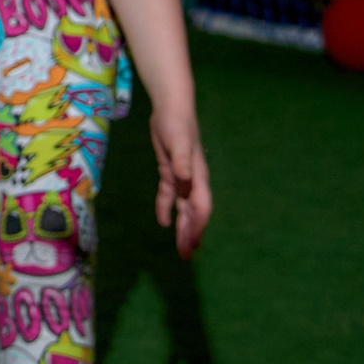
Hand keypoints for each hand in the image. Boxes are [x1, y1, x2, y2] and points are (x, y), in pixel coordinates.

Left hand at [149, 104, 211, 258]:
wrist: (171, 108)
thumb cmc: (176, 123)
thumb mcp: (177, 142)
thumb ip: (181, 161)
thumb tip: (185, 179)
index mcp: (198, 177)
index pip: (201, 207)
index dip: (197, 225)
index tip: (192, 242)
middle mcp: (193, 180)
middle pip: (194, 213)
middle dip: (191, 234)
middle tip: (187, 255)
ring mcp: (182, 177)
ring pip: (184, 208)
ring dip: (183, 227)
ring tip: (182, 247)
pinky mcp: (170, 171)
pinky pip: (170, 195)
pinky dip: (166, 208)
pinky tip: (163, 221)